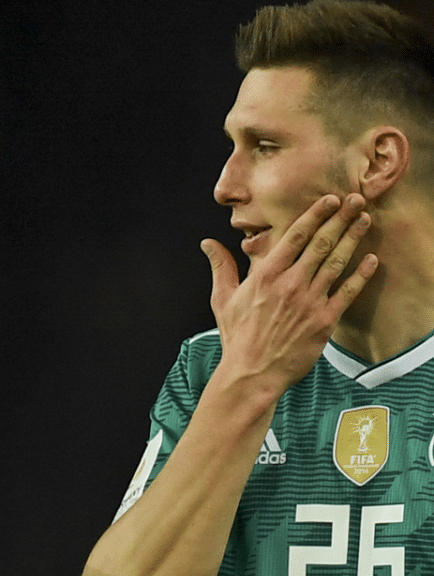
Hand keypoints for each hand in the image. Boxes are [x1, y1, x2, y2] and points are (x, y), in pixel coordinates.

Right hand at [200, 193, 376, 395]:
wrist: (252, 373)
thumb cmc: (237, 337)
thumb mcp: (223, 299)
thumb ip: (221, 267)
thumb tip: (208, 243)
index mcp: (266, 275)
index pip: (295, 236)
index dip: (315, 215)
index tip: (329, 200)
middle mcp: (290, 284)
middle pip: (321, 243)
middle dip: (340, 218)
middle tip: (356, 200)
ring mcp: (309, 302)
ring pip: (336, 262)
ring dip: (353, 238)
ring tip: (365, 220)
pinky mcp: (324, 322)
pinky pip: (348, 293)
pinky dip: (361, 275)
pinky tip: (371, 260)